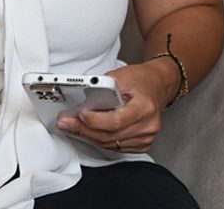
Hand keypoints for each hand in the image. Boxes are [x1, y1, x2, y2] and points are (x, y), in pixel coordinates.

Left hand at [55, 61, 173, 153]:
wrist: (157, 85)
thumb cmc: (140, 79)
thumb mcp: (120, 76)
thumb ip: (102, 89)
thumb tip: (81, 101)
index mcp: (145, 107)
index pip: (116, 121)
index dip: (95, 120)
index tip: (80, 114)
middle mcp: (148, 125)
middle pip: (110, 135)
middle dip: (84, 129)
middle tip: (66, 123)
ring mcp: (146, 137)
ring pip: (110, 144)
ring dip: (89, 136)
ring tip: (72, 127)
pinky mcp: (142, 144)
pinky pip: (116, 147)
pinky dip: (101, 140)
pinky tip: (89, 132)